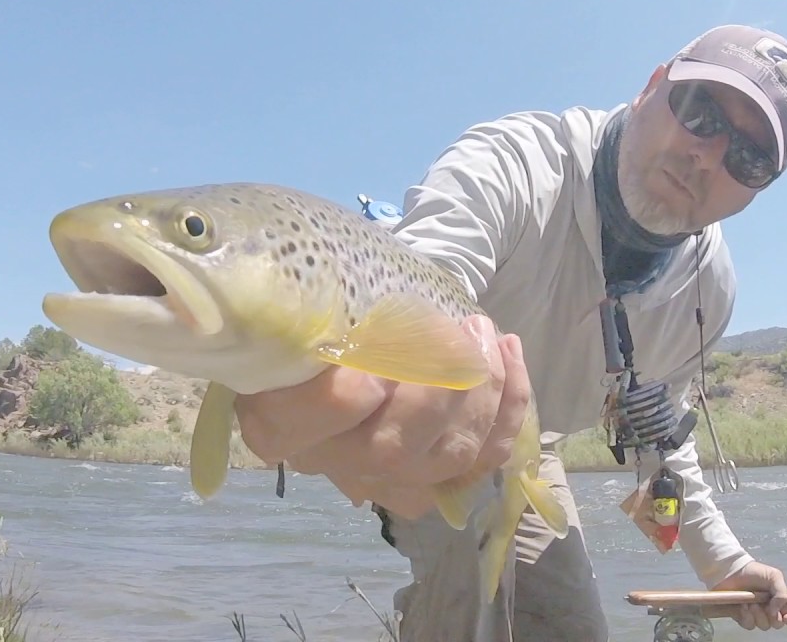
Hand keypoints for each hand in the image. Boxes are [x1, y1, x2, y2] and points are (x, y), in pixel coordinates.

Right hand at [233, 315, 530, 517]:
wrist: (358, 338)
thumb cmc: (328, 315)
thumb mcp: (308, 309)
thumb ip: (317, 316)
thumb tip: (345, 317)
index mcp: (277, 421)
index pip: (300, 427)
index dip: (342, 401)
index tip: (373, 364)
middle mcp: (334, 461)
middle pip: (391, 449)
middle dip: (437, 383)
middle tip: (451, 325)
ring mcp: (393, 477)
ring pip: (450, 454)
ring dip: (480, 385)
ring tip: (478, 328)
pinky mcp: (444, 473)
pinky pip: (489, 453)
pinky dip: (509, 401)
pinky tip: (507, 349)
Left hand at [712, 561, 786, 630]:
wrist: (734, 571)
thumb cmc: (755, 573)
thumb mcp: (774, 577)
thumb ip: (781, 593)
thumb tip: (777, 612)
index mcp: (779, 601)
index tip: (786, 616)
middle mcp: (769, 610)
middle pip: (777, 624)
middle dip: (773, 617)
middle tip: (765, 606)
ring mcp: (756, 615)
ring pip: (764, 625)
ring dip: (759, 615)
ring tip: (751, 603)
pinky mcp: (743, 617)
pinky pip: (749, 625)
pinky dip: (747, 616)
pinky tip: (743, 606)